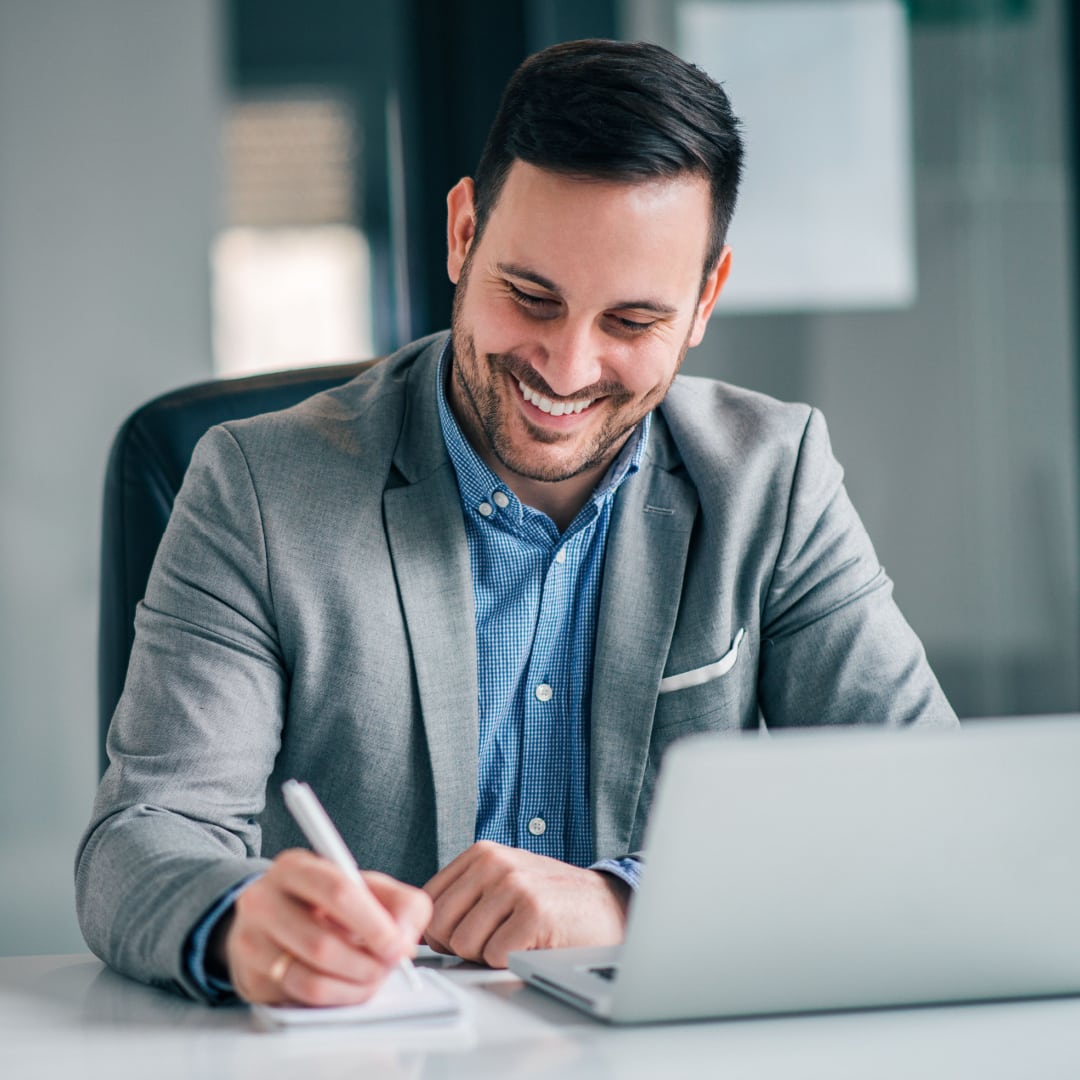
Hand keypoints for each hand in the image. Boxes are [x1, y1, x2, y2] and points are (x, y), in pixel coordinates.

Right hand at [220, 849, 431, 1005]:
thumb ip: (400, 903)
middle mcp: (264, 900)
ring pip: (311, 978)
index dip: (373, 923)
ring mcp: (252, 941)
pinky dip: (336, 997)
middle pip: (322, 943)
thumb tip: (404, 937)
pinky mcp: (251, 977)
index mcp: (296, 867)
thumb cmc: (326, 902)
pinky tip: (349, 985)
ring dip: (354, 985)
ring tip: (373, 976)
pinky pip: (301, 998)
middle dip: (367, 963)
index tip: (396, 945)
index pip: (337, 891)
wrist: (271, 919)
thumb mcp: (366, 887)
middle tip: (389, 965)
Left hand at [422, 841, 628, 967]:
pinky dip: (510, 960)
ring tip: (517, 937)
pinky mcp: (533, 912)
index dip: (443, 929)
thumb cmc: (552, 900)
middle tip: (497, 937)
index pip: (429, 901)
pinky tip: (532, 943)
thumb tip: (420, 930)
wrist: (608, 906)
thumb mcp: (502, 881)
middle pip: (441, 925)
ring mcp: (514, 885)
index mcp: (481, 853)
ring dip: (488, 953)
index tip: (468, 932)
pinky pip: (493, 955)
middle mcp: (494, 863)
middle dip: (463, 944)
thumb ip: (464, 895)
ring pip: (464, 944)